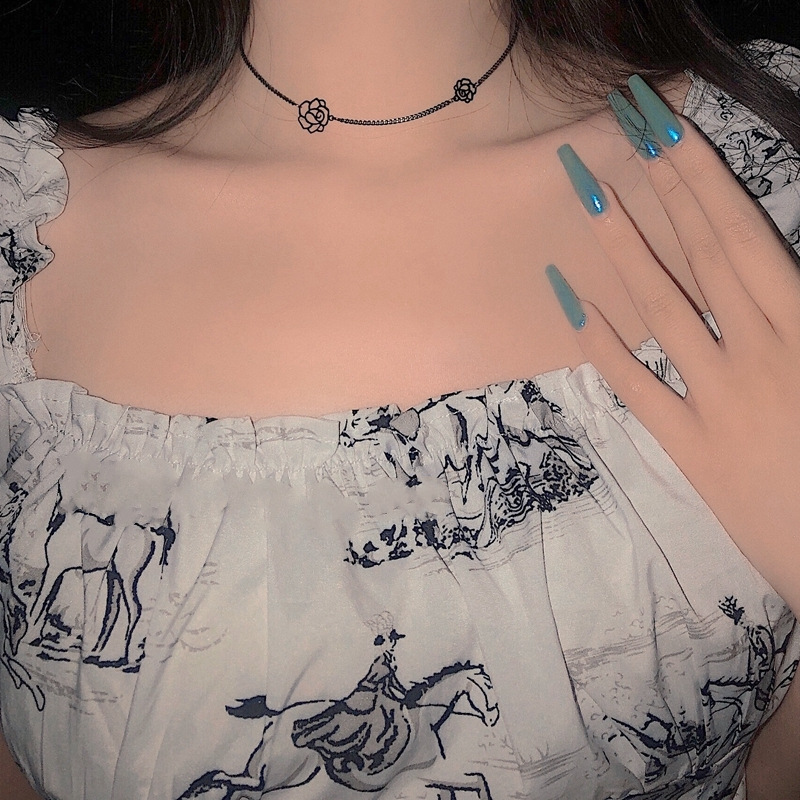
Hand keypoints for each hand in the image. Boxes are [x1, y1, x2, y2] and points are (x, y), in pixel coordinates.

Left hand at [549, 78, 799, 615]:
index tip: (665, 131)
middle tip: (623, 131)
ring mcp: (716, 399)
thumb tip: (770, 266)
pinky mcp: (689, 445)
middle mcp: (758, 353)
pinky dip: (603, 343)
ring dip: (623, 249)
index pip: (742, 237)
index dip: (700, 180)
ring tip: (587, 197)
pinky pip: (638, 387)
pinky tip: (569, 300)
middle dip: (664, 188)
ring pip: (663, 309)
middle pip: (703, 255)